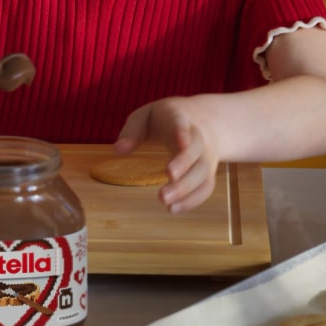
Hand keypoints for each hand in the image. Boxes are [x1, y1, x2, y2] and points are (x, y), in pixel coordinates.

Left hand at [116, 97, 222, 212]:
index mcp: (179, 119)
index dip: (182, 133)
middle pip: (196, 152)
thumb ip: (132, 131)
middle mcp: (198, 138)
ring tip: (165, 202)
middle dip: (183, 166)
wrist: (205, 120)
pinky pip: (205, 187)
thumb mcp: (146, 116)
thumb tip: (118, 150)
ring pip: (202, 173)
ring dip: (186, 189)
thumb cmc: (166, 119)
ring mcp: (205, 156)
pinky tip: (173, 209)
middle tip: (167, 180)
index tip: (180, 143)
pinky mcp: (207, 172)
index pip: (182, 125)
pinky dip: (192, 200)